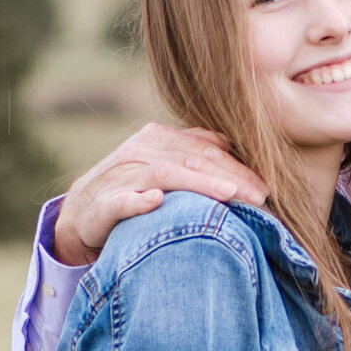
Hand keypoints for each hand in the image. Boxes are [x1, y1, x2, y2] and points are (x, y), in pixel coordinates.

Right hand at [53, 122, 266, 265]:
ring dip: (198, 184)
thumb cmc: (133, 188)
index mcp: (159, 139)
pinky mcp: (104, 203)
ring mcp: (122, 175)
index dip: (238, 166)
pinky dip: (140, 201)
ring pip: (165, 174)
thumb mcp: (164, 164)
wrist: (82, 212)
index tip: (268, 188)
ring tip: (229, 195)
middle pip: (192, 160)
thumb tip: (230, 142)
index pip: (206, 149)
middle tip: (261, 197)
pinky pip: (123, 201)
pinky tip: (158, 202)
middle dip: (230, 177)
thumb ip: (193, 152)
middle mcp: (141, 151)